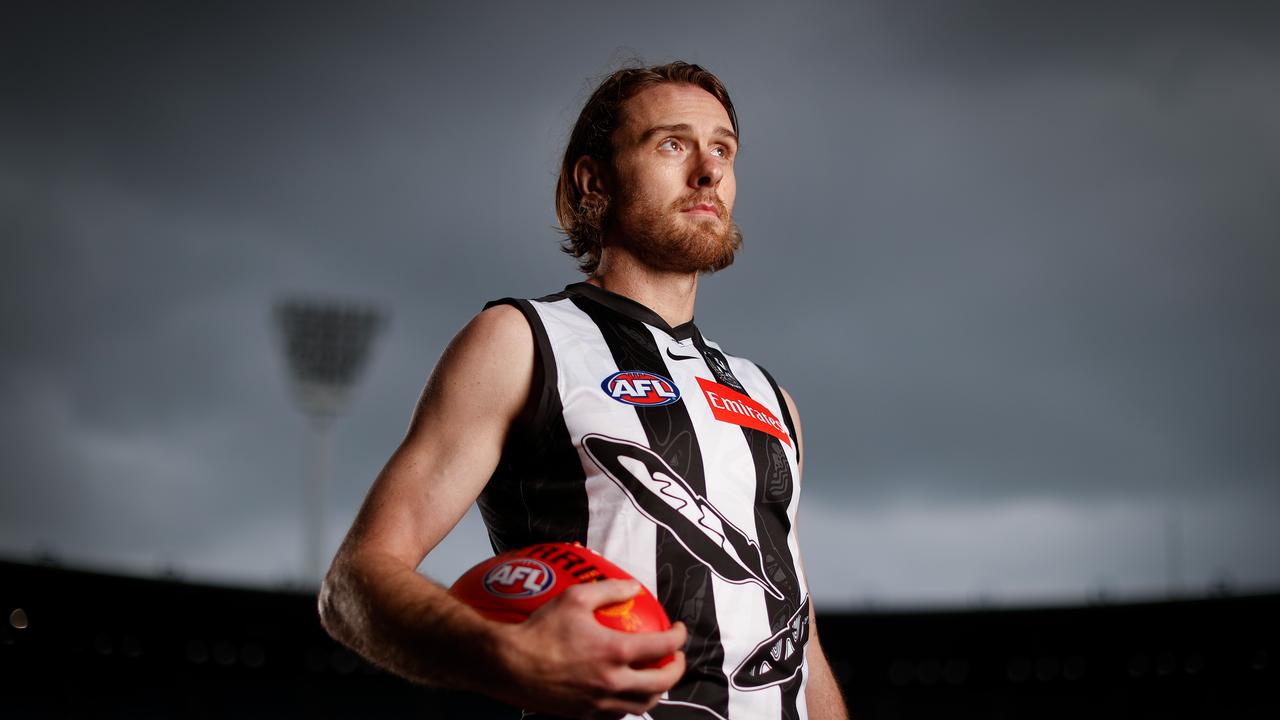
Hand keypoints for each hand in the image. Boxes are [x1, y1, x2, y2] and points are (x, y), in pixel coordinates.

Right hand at [494, 579, 687, 719]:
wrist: (509, 664)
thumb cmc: (540, 629)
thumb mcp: (575, 597)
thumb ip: (610, 589)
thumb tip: (634, 586)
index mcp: (615, 652)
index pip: (663, 647)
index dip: (679, 636)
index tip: (679, 629)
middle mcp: (613, 682)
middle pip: (662, 683)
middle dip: (677, 668)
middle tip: (675, 656)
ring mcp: (600, 703)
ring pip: (644, 705)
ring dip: (657, 690)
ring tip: (655, 676)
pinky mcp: (586, 716)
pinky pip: (619, 714)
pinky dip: (631, 702)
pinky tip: (625, 690)